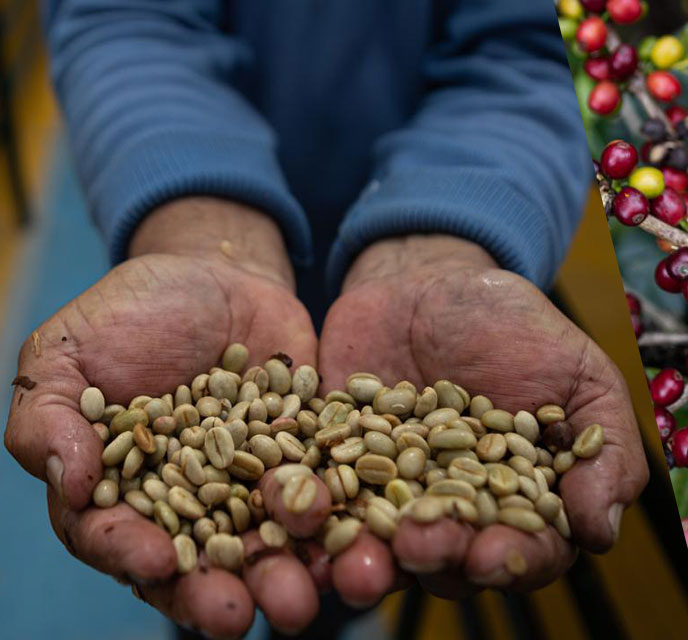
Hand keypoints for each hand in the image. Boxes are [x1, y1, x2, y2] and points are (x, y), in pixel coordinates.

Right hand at [4, 199, 329, 637]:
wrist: (219, 276)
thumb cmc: (129, 315)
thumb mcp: (68, 353)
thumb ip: (49, 418)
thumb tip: (71, 483)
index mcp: (121, 494)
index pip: (115, 538)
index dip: (132, 555)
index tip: (156, 562)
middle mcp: (192, 507)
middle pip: (200, 566)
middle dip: (217, 596)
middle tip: (236, 619)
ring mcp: (256, 490)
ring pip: (271, 549)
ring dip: (288, 578)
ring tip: (306, 600)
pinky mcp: (313, 464)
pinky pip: (333, 503)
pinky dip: (346, 527)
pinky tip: (361, 547)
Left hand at [317, 235, 648, 600]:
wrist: (427, 280)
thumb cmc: (516, 327)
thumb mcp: (580, 374)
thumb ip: (606, 449)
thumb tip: (602, 533)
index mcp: (522, 504)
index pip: (527, 551)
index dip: (513, 561)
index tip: (495, 555)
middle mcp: (456, 517)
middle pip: (450, 563)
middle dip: (436, 560)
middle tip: (421, 544)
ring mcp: (389, 502)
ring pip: (380, 552)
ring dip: (367, 566)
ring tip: (356, 561)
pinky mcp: (328, 476)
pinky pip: (315, 509)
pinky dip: (304, 521)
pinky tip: (297, 515)